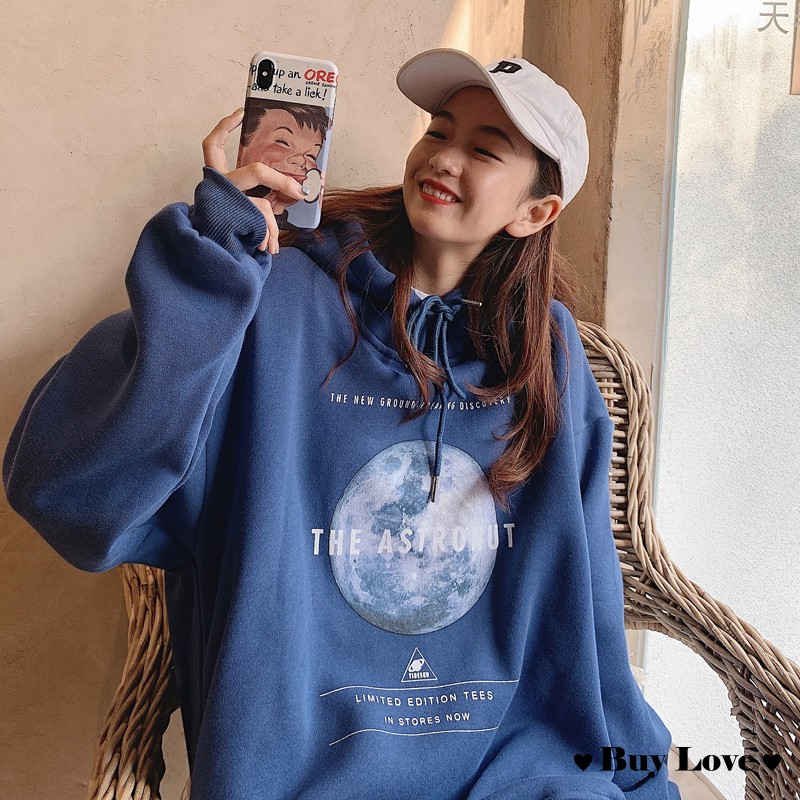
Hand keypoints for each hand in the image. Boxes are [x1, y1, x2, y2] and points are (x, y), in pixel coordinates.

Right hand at [201, 109, 306, 253]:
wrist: (209, 262)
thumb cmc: (227, 234)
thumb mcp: (247, 212)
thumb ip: (265, 201)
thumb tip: (294, 196)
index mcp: (218, 182)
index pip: (212, 147)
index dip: (223, 128)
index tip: (239, 112)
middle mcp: (218, 188)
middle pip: (255, 172)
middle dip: (282, 181)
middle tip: (300, 191)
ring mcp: (224, 204)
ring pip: (262, 206)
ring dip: (274, 226)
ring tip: (273, 246)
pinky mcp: (232, 220)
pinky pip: (261, 223)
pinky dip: (268, 236)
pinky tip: (266, 248)